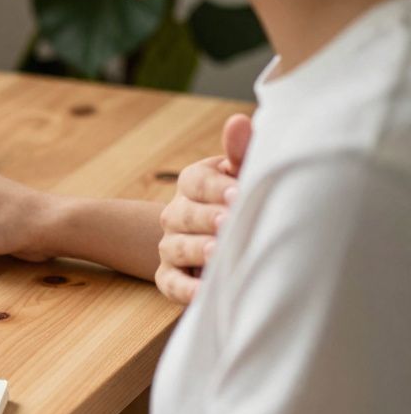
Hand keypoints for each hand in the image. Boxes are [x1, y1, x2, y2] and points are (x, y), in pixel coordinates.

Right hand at [155, 114, 251, 302]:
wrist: (223, 237)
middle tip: (229, 222)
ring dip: (195, 249)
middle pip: (181, 213)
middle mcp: (176, 214)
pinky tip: (204, 292)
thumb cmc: (242, 199)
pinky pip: (170, 283)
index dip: (215, 187)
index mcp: (193, 184)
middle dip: (205, 218)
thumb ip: (242, 150)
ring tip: (217, 253)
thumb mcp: (243, 174)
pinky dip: (185, 289)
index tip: (240, 193)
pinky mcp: (170, 276)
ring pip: (174, 246)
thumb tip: (239, 121)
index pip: (194, 181)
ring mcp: (171, 246)